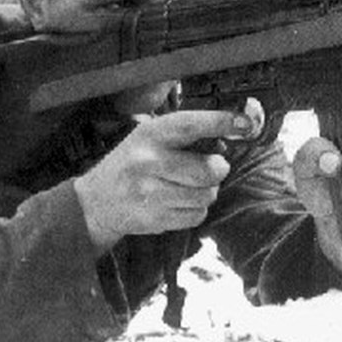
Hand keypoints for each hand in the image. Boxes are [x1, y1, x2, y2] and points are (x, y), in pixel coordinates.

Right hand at [73, 108, 260, 253]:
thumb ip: (187, 134)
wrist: (95, 201)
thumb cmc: (132, 163)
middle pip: (209, 170)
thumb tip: (235, 130)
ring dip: (206, 192)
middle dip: (218, 170)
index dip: (221, 122)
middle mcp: (148, 161)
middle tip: (211, 168)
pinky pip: (196, 216)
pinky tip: (177, 202)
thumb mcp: (150, 137)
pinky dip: (194, 210)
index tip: (246, 123)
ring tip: (187, 186)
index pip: (191, 125)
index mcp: (151, 134)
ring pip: (206, 195)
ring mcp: (149, 193)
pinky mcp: (153, 218)